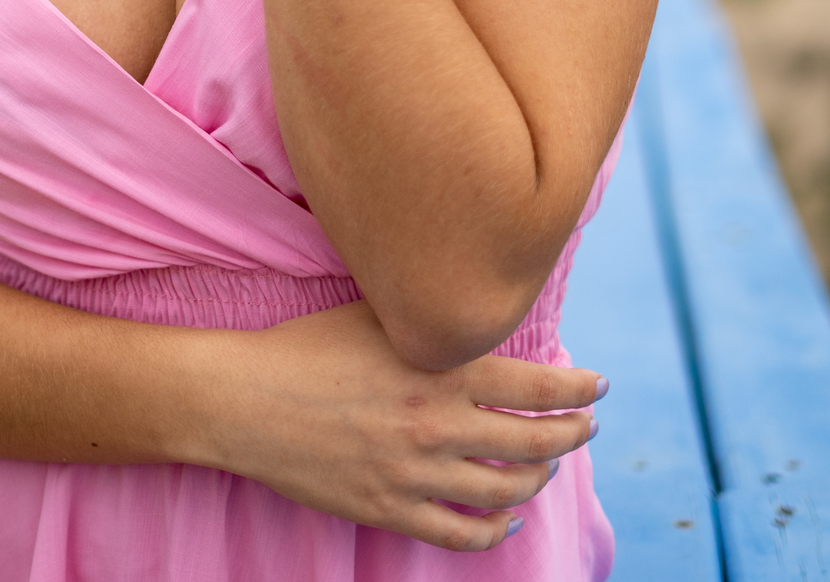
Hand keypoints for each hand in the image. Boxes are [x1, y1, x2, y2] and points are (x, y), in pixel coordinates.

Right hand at [208, 300, 598, 551]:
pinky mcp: (390, 510)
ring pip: (506, 490)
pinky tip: (504, 518)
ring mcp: (416, 475)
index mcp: (440, 370)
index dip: (579, 389)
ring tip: (546, 465)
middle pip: (535, 441)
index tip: (598, 387)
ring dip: (538, 478)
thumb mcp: (376, 314)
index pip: (538, 385)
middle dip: (572, 434)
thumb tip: (473, 310)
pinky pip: (463, 535)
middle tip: (586, 426)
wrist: (247, 400)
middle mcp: (438, 425)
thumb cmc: (308, 346)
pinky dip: (495, 530)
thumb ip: (430, 319)